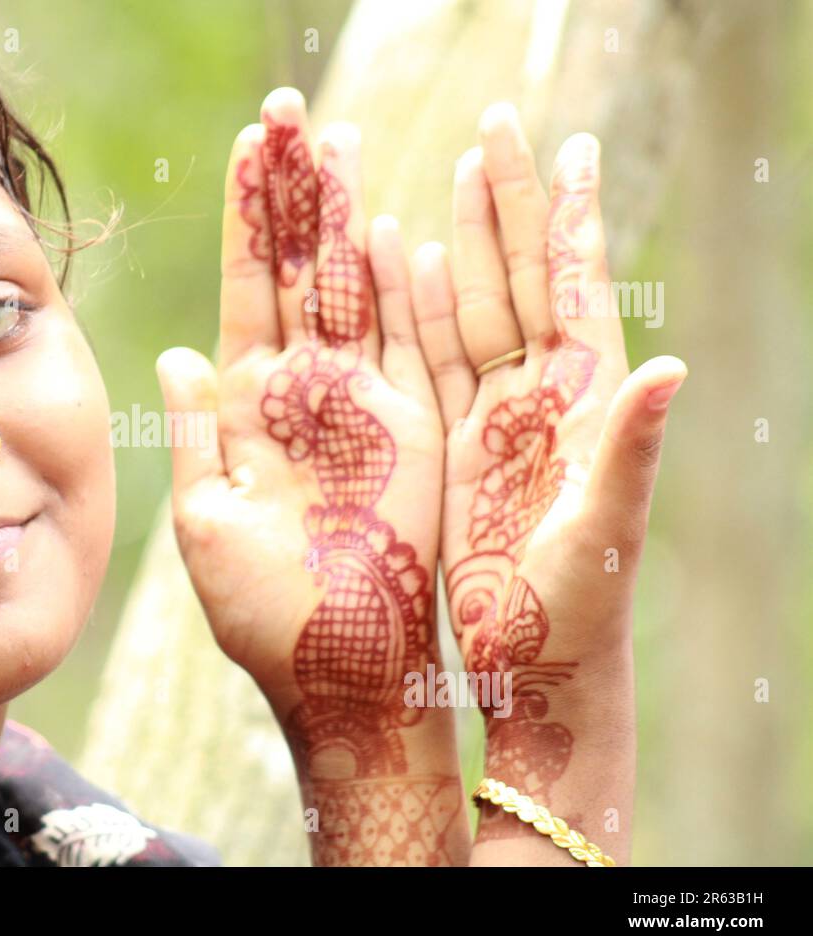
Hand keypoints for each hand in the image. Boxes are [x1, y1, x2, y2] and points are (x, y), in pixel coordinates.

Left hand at [157, 88, 467, 864]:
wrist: (342, 674)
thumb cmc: (263, 616)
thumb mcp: (209, 524)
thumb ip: (197, 436)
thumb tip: (175, 355)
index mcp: (247, 409)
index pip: (246, 290)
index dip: (247, 220)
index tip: (248, 145)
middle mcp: (303, 394)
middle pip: (297, 272)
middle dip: (294, 194)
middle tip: (292, 112)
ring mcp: (360, 405)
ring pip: (351, 292)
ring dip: (343, 220)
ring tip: (337, 142)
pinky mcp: (412, 430)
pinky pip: (405, 346)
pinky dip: (398, 289)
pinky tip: (386, 228)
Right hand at [409, 103, 686, 861]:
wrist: (532, 666)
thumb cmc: (577, 608)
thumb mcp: (605, 528)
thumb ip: (632, 448)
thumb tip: (673, 368)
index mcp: (581, 404)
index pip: (572, 289)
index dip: (567, 220)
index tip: (567, 147)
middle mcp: (542, 398)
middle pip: (519, 278)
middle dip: (509, 203)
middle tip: (497, 125)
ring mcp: (497, 418)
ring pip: (475, 308)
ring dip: (465, 240)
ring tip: (454, 172)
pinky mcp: (456, 445)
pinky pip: (434, 360)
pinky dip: (420, 308)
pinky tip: (407, 263)